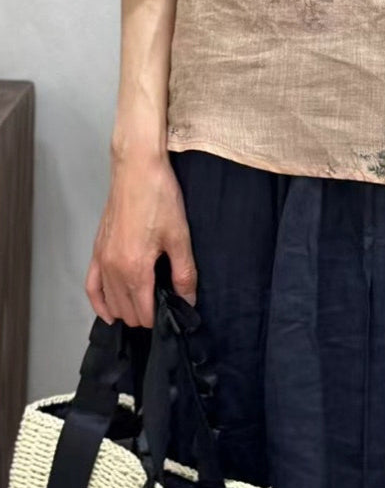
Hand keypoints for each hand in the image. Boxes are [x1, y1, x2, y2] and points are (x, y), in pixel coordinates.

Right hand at [85, 151, 196, 327]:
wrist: (137, 168)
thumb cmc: (159, 197)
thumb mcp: (179, 236)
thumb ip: (184, 272)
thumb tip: (189, 300)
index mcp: (135, 268)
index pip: (143, 312)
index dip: (159, 319)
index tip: (174, 315)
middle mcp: (113, 269)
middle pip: (126, 311)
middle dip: (144, 316)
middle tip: (164, 308)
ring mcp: (101, 259)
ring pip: (109, 302)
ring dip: (124, 311)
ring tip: (144, 310)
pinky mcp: (97, 249)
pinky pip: (91, 286)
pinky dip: (98, 302)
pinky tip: (108, 312)